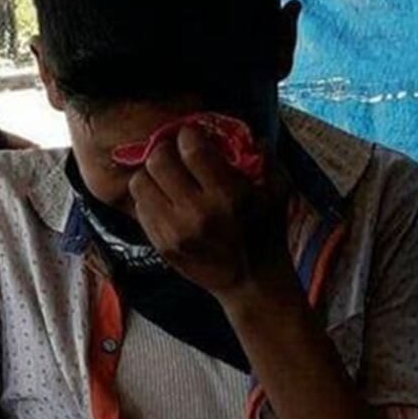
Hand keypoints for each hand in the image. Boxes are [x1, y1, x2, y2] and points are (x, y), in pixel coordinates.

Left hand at [128, 125, 294, 300]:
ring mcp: (174, 231)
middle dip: (165, 149)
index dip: (188, 134)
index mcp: (227, 195)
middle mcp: (196, 212)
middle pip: (157, 161)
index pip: (190, 148)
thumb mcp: (278, 192)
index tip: (193, 136)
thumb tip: (249, 135)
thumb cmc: (267, 233)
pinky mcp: (161, 245)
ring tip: (166, 176)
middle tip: (174, 152)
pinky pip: (140, 207)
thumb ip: (267, 158)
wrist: (251, 284)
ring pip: (140, 182)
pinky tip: (165, 199)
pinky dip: (149, 197)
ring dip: (152, 174)